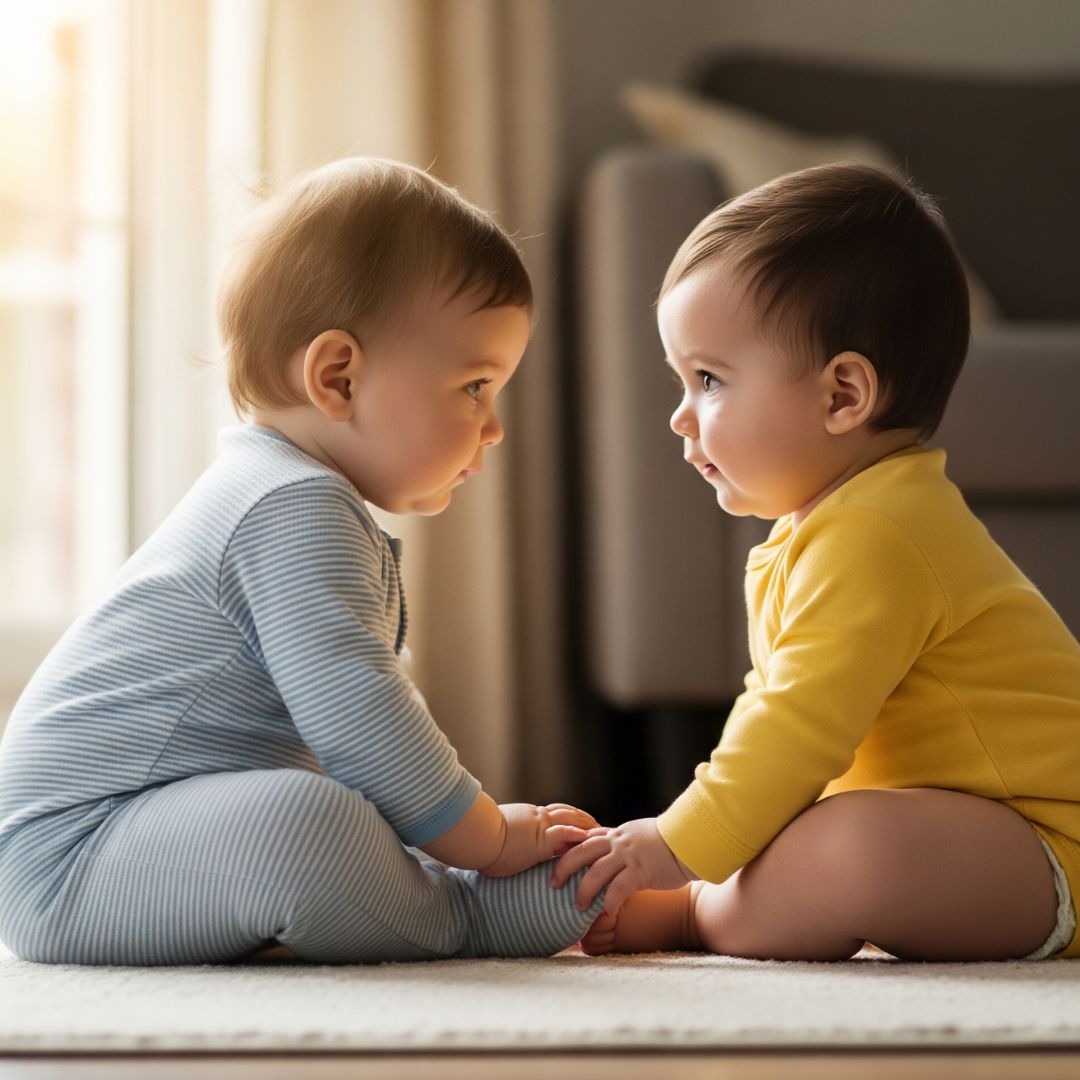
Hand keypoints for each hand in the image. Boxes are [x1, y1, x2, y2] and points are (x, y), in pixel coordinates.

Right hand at [480, 802, 598, 877]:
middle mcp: (535, 817)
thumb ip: (502, 833)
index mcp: (526, 815)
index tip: (578, 821)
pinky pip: (565, 834)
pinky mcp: (541, 842)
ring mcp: (539, 827)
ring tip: (601, 832)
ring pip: (571, 819)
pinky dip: (579, 835)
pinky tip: (591, 838)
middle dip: (583, 818)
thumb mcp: (493, 831)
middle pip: (566, 812)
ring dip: (588, 825)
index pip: (552, 813)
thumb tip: (496, 840)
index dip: (567, 816)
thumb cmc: (477, 836)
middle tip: (597, 825)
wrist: (474, 836)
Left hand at [549, 817, 693, 915]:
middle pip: (581, 852)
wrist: (690, 841)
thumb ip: (622, 843)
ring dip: (584, 889)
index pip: (585, 840)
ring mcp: (629, 856)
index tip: (554, 862)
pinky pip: (619, 888)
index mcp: (617, 835)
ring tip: (578, 905)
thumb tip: (608, 852)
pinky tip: (607, 912)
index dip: (568, 850)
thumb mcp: (639, 836)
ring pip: (596, 871)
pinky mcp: (641, 871)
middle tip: (553, 883)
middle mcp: (619, 843)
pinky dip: (610, 901)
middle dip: (564, 867)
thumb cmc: (669, 843)